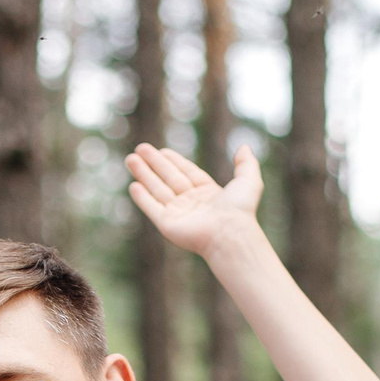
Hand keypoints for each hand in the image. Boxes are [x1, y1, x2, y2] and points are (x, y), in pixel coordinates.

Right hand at [125, 143, 264, 261]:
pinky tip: (133, 185)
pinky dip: (142, 198)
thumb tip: (243, 146)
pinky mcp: (168, 225)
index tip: (160, 150)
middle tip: (139, 149)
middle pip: (168, 178)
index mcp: (207, 192)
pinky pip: (152, 208)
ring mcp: (178, 214)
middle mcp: (191, 203)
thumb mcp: (249, 179)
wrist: (230, 233)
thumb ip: (245, 162)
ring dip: (143, 174)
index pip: (185, 172)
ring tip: (130, 159)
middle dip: (153, 164)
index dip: (173, 160)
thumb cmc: (240, 209)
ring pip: (157, 189)